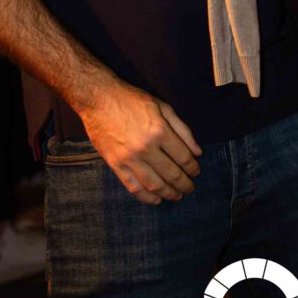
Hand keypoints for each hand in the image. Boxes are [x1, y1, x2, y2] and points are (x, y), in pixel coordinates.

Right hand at [79, 79, 201, 204]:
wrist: (99, 99)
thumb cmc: (133, 100)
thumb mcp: (163, 107)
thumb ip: (182, 129)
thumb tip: (197, 152)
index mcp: (160, 131)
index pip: (183, 157)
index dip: (192, 167)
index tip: (196, 172)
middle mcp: (146, 147)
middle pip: (171, 173)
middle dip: (184, 183)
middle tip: (190, 188)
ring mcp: (129, 158)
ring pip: (154, 184)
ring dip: (168, 193)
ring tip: (177, 196)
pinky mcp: (115, 165)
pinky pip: (133, 187)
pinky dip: (146, 197)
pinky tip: (156, 199)